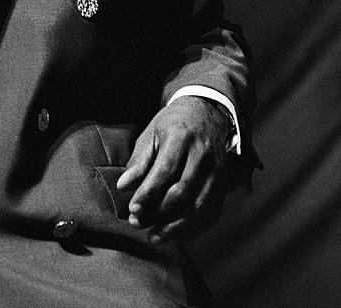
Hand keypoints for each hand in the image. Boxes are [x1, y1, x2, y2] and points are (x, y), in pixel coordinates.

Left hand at [116, 97, 232, 241]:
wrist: (207, 112)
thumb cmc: (173, 124)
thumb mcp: (151, 133)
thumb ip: (139, 161)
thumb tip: (123, 186)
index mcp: (181, 137)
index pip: (164, 171)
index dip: (148, 193)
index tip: (132, 209)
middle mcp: (203, 155)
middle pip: (182, 192)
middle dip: (158, 213)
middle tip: (138, 223)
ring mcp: (217, 171)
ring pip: (199, 207)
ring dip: (176, 227)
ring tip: (154, 235)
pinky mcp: (224, 183)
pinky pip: (212, 212)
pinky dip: (194, 228)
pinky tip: (176, 234)